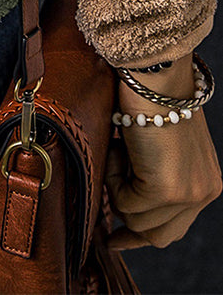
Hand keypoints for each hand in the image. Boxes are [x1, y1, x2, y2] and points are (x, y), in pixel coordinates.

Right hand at [104, 53, 221, 251]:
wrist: (155, 75)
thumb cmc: (152, 96)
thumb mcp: (161, 144)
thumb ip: (155, 174)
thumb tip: (122, 204)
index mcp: (206, 181)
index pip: (176, 227)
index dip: (145, 234)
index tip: (119, 239)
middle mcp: (203, 192)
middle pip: (160, 236)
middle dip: (130, 232)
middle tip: (107, 230)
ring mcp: (187, 194)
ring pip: (137, 221)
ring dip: (118, 189)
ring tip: (118, 152)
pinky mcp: (166, 190)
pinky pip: (125, 202)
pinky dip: (113, 177)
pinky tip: (118, 148)